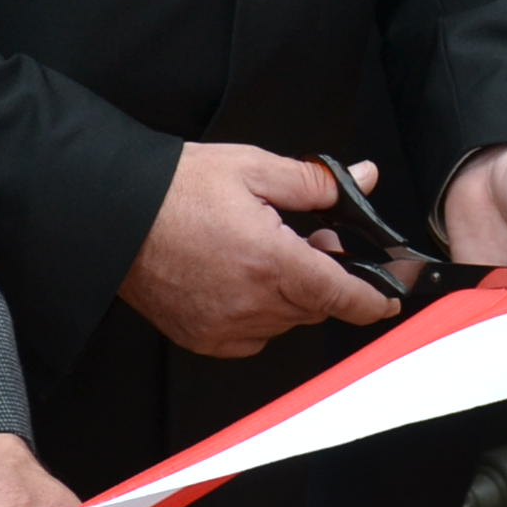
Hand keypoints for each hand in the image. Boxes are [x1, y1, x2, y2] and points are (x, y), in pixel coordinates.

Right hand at [117, 144, 402, 358]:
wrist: (116, 215)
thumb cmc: (178, 188)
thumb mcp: (255, 168)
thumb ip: (316, 182)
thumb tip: (363, 178)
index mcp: (272, 261)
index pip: (342, 295)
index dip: (373, 299)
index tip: (391, 298)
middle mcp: (252, 303)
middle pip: (316, 306)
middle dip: (325, 277)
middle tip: (311, 240)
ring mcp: (225, 326)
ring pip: (285, 322)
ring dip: (291, 295)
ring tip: (268, 252)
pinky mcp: (203, 338)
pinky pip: (252, 336)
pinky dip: (259, 314)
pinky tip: (241, 278)